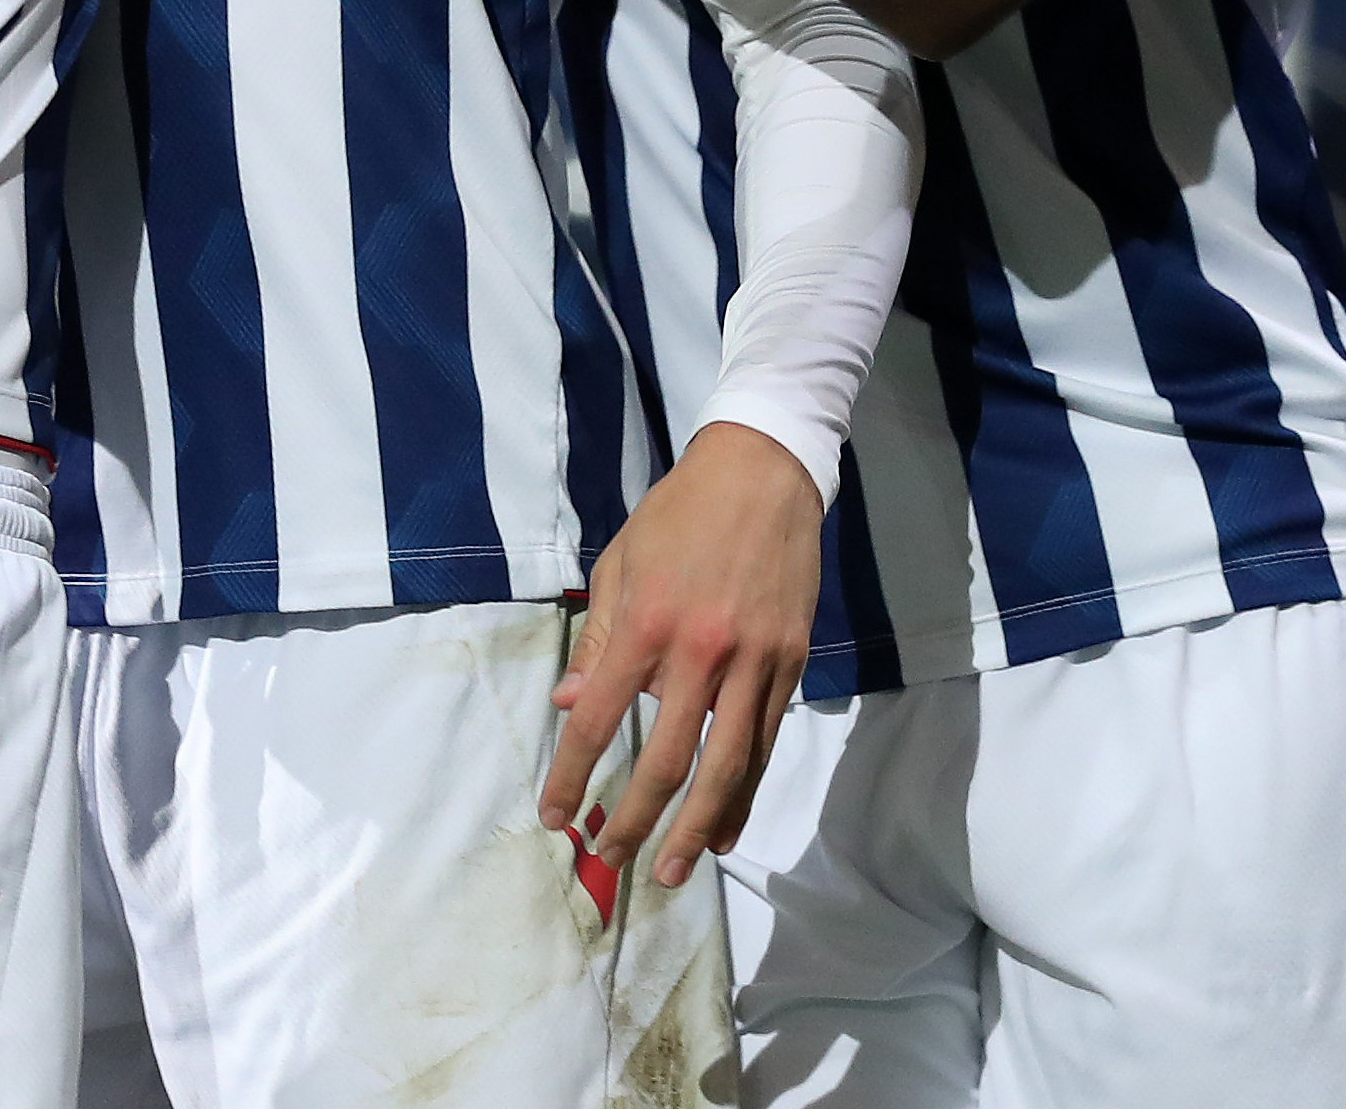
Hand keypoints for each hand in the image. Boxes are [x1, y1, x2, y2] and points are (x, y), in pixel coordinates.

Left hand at [537, 422, 823, 889]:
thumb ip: (596, 641)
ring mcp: (752, 661)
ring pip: (726, 767)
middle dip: (634, 819)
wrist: (762, 473)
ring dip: (696, 827)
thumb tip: (568, 704)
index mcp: (645, 621)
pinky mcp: (790, 664)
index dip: (572, 773)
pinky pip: (763, 743)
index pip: (598, 718)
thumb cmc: (678, 516)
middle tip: (611, 858)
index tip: (555, 815)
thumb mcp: (619, 565)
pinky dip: (743, 793)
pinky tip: (723, 828)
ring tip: (673, 871)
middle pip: (665, 759)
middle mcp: (699, 649)